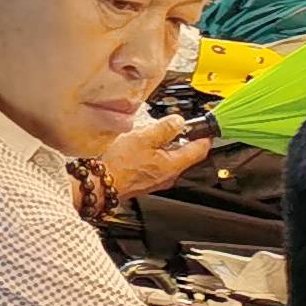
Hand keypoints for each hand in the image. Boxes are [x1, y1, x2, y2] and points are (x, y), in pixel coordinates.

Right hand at [94, 113, 215, 200]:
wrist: (99, 183)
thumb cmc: (118, 163)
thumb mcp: (144, 137)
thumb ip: (165, 128)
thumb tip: (179, 121)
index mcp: (173, 165)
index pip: (199, 150)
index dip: (204, 135)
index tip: (205, 127)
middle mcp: (169, 176)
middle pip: (185, 155)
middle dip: (181, 138)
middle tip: (171, 125)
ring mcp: (157, 181)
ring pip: (169, 160)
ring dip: (164, 146)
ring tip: (149, 134)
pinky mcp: (145, 182)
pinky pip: (157, 165)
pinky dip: (153, 154)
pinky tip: (139, 147)